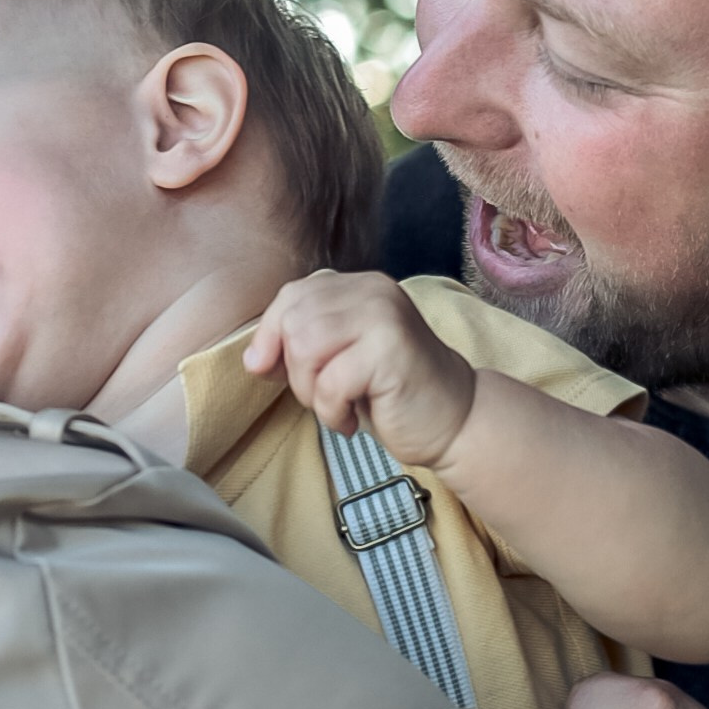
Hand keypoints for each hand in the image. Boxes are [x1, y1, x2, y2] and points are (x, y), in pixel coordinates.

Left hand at [245, 271, 476, 468]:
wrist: (454, 421)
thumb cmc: (392, 394)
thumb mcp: (341, 359)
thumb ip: (303, 343)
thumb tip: (254, 358)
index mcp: (360, 287)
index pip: (292, 296)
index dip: (270, 336)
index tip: (270, 371)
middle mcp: (373, 291)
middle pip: (294, 322)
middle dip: (295, 371)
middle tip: (324, 395)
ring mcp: (384, 316)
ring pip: (305, 347)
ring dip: (311, 392)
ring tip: (338, 406)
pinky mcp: (391, 349)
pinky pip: (330, 382)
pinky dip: (331, 412)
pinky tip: (352, 421)